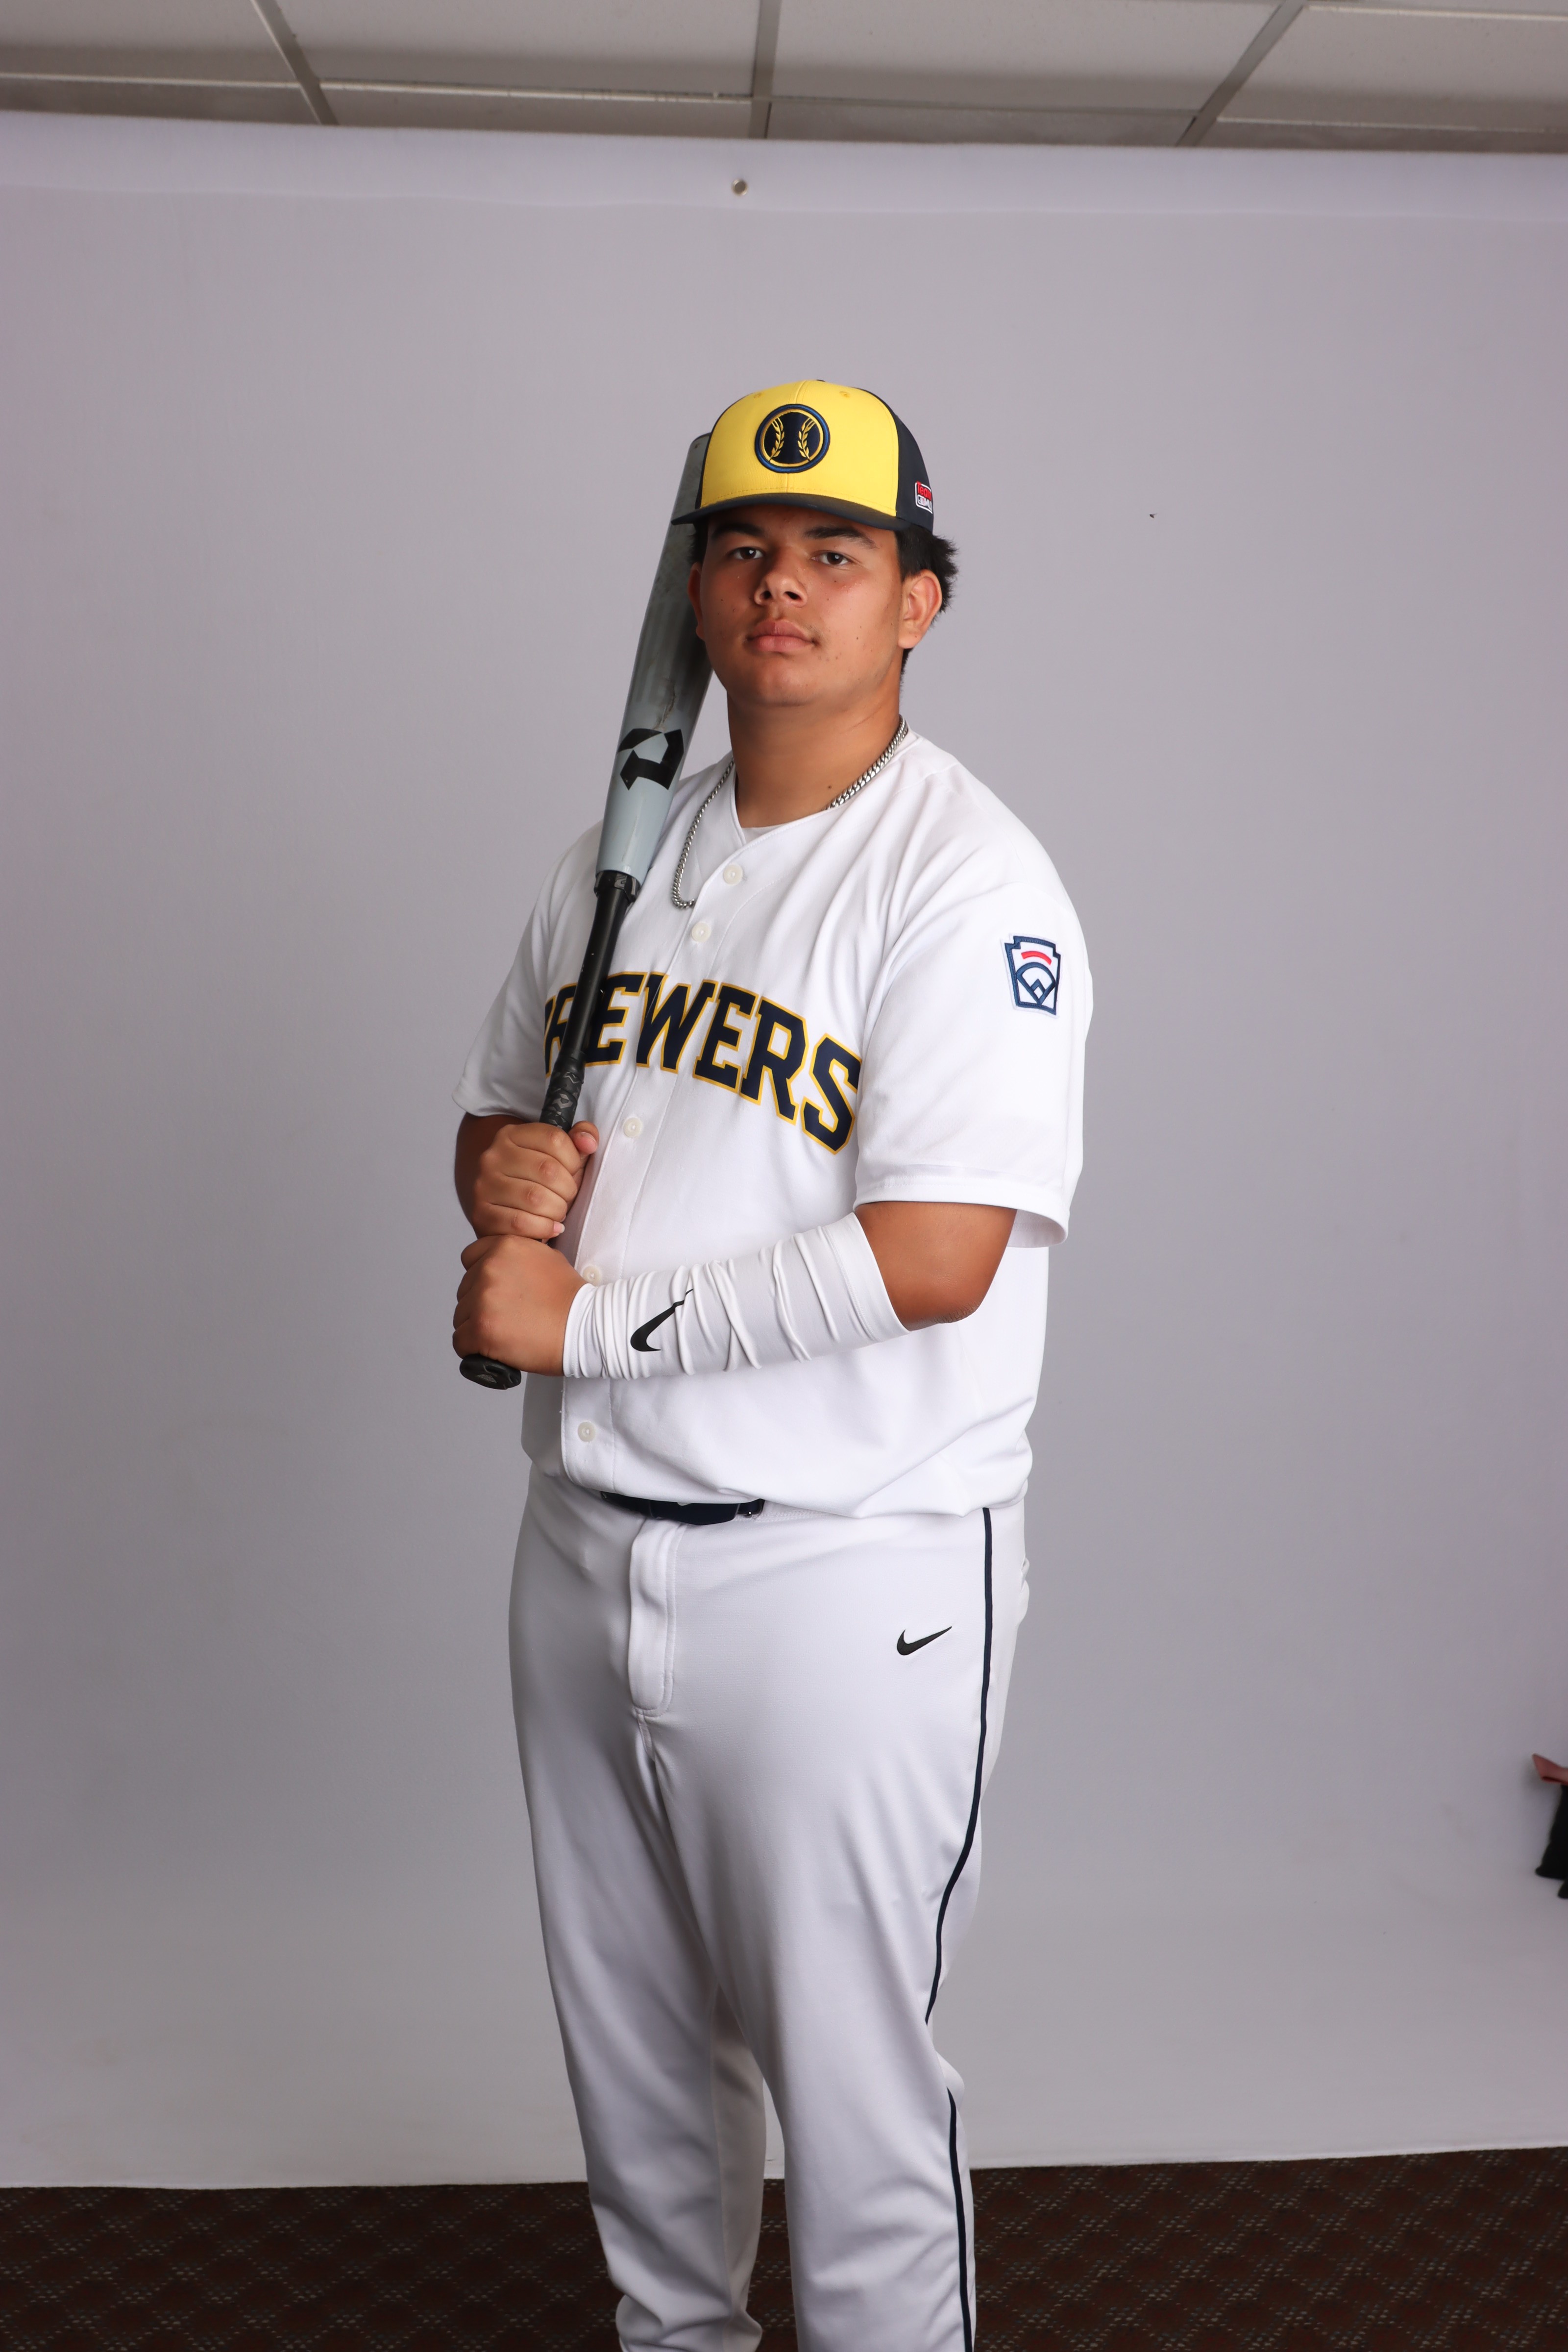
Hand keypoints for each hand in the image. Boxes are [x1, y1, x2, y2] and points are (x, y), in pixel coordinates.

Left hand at [453, 1235, 584, 1374]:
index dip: (481, 1278)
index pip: (470, 1258)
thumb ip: (516, 1257)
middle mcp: (489, 1268)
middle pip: (465, 1290)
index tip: (497, 1292)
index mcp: (504, 1247)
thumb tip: (498, 1264)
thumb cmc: (570, 1299)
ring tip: (506, 1333)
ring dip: (477, 1327)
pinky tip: (494, 1349)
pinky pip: (460, 1341)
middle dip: (480, 1304)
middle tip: (507, 1317)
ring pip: (461, 1316)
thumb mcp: (546, 1258)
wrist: (586, 1327)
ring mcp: (483, 1299)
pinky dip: (474, 1349)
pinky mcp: (481, 1328)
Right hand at [461, 1118, 597, 1239]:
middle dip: (568, 1189)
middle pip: (548, 1170)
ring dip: (557, 1210)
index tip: (572, 1172)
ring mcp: (484, 1185)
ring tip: (558, 1212)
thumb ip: (580, 1138)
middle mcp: (493, 1156)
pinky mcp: (481, 1214)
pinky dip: (544, 1228)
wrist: (502, 1209)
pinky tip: (552, 1228)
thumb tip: (588, 1143)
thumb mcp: (561, 1155)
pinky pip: (520, 1223)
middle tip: (567, 1198)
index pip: (555, 1139)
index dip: (574, 1160)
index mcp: (511, 1135)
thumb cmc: (539, 1181)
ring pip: (535, 1198)